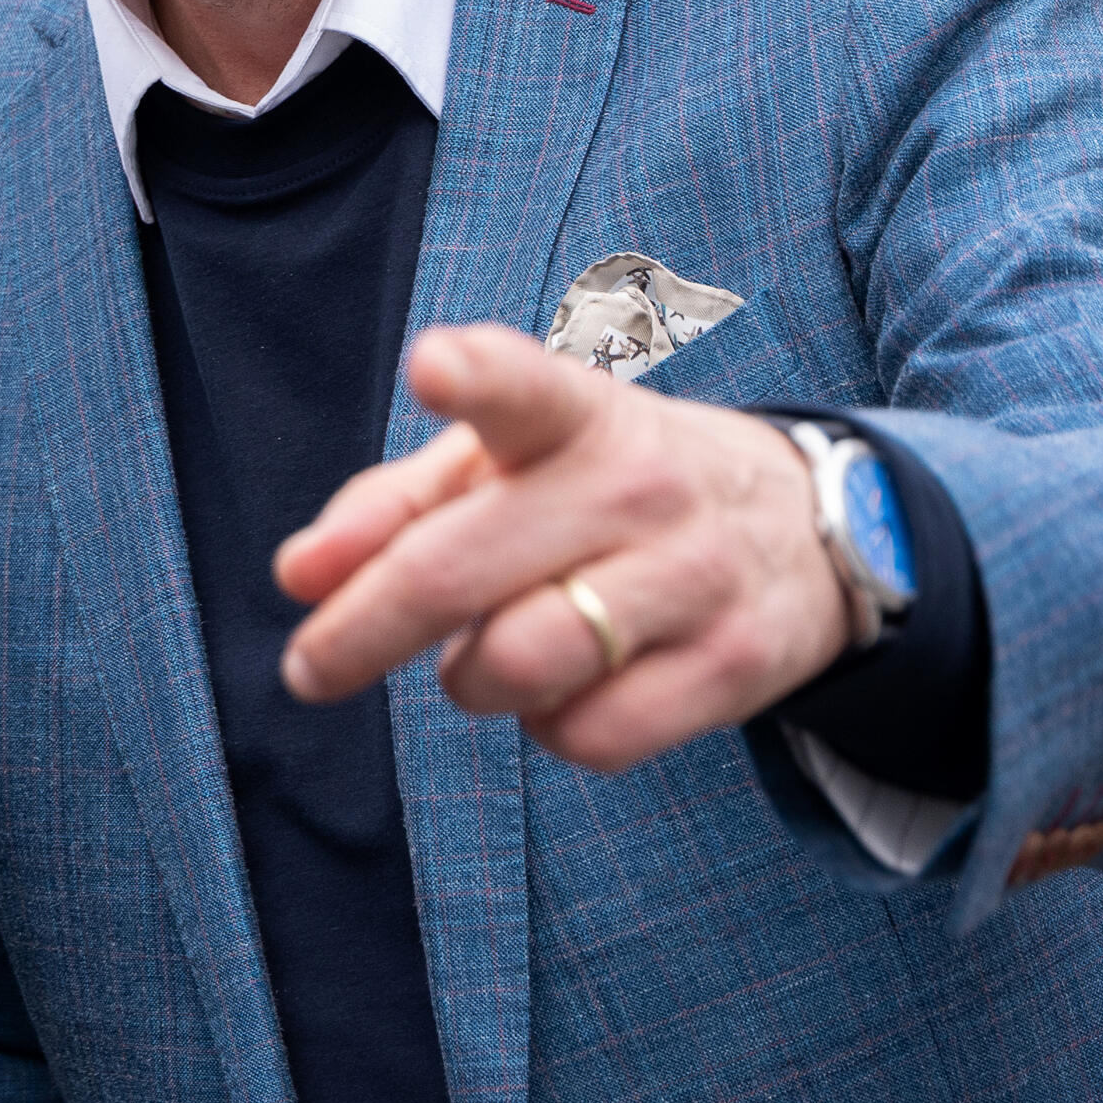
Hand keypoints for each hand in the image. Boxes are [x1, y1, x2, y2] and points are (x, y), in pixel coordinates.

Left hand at [273, 326, 844, 762]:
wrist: (803, 529)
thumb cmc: (604, 491)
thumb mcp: (505, 466)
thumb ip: (391, 507)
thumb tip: (299, 576)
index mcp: (575, 415)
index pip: (526, 387)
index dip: (475, 377)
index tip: (430, 366)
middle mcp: (638, 484)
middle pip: (458, 572)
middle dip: (360, 631)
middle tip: (308, 668)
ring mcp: (693, 576)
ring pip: (518, 666)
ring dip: (469, 681)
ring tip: (485, 659)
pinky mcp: (731, 666)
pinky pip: (587, 736)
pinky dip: (550, 728)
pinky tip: (571, 689)